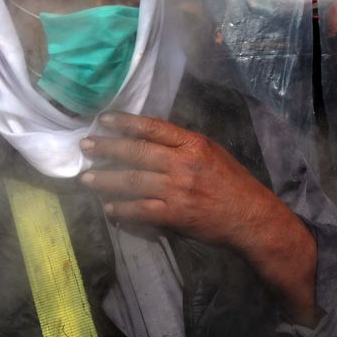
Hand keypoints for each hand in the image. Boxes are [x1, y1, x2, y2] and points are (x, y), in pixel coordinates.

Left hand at [79, 111, 267, 245]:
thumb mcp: (211, 152)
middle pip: (137, 152)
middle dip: (107, 148)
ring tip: (87, 178)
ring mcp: (177, 190)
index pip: (152, 127)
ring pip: (133, 181)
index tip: (103, 119)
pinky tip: (109, 208)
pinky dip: (122, 209)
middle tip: (85, 146)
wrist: (251, 217)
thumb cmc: (232, 183)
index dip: (125, 122)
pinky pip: (141, 210)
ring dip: (106, 179)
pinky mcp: (175, 215)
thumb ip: (182, 145)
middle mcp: (183, 163)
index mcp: (193, 143)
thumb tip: (149, 139)